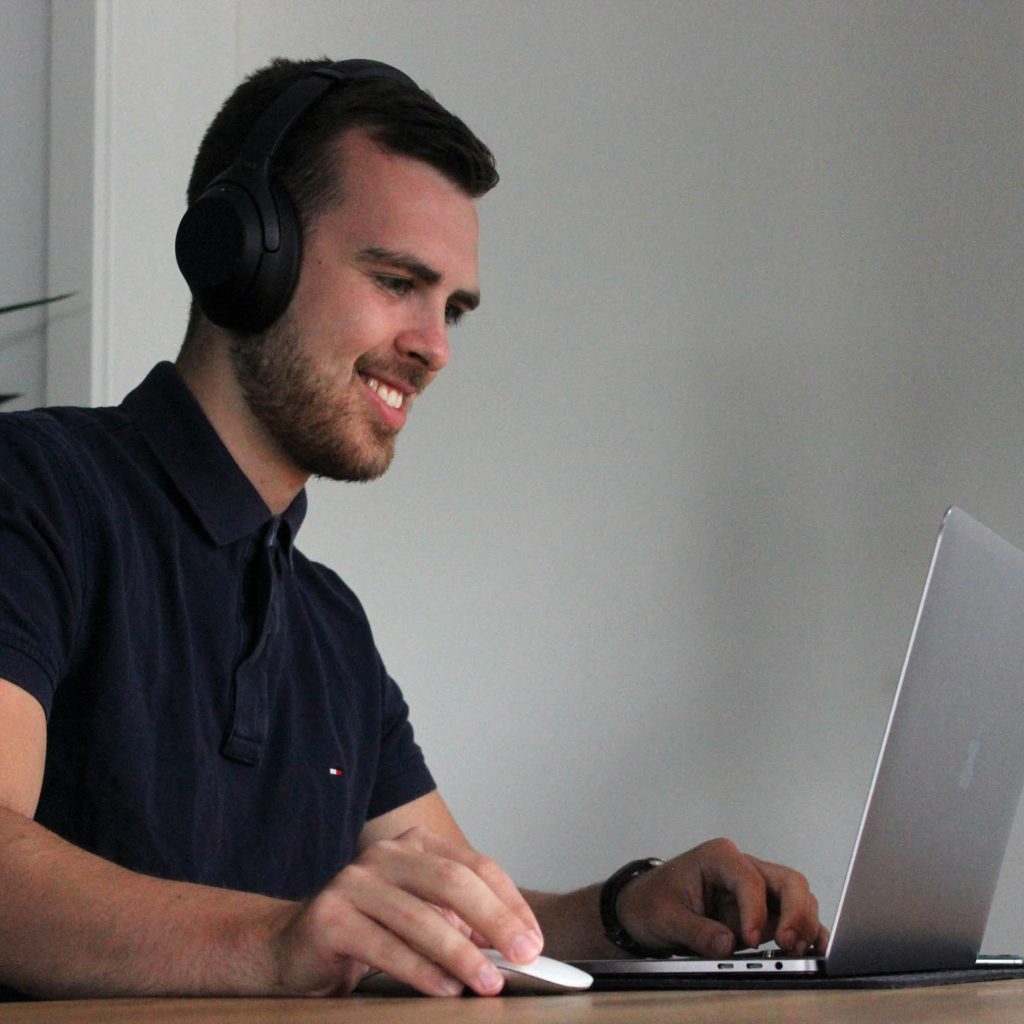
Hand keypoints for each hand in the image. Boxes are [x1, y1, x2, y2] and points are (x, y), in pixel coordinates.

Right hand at [267, 826, 543, 997]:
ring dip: (463, 954)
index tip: (534, 939)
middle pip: (453, 882)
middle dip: (496, 921)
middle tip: (525, 955)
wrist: (293, 946)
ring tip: (489, 982)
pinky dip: (422, 971)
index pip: (475, 866)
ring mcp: (354, 881)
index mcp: (414, 844)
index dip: (510, 902)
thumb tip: (513, 941)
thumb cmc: (370, 930)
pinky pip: (387, 946)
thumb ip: (459, 919)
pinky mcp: (330, 916)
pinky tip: (446, 990)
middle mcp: (384, 854)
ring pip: (422, 916)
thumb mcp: (420, 915)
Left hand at [615, 838, 826, 956]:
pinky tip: (813, 951)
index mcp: (719, 857)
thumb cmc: (653, 902)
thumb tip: (727, 944)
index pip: (749, 879)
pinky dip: (806, 934)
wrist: (644, 908)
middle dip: (796, 912)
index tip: (750, 940)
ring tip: (796, 952)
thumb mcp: (665, 917)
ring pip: (797, 899)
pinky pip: (792, 919)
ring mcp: (756, 891)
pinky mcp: (762, 913)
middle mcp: (743, 868)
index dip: (755, 910)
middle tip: (789, 944)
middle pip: (787, 882)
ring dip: (803, 925)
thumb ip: (696, 930)